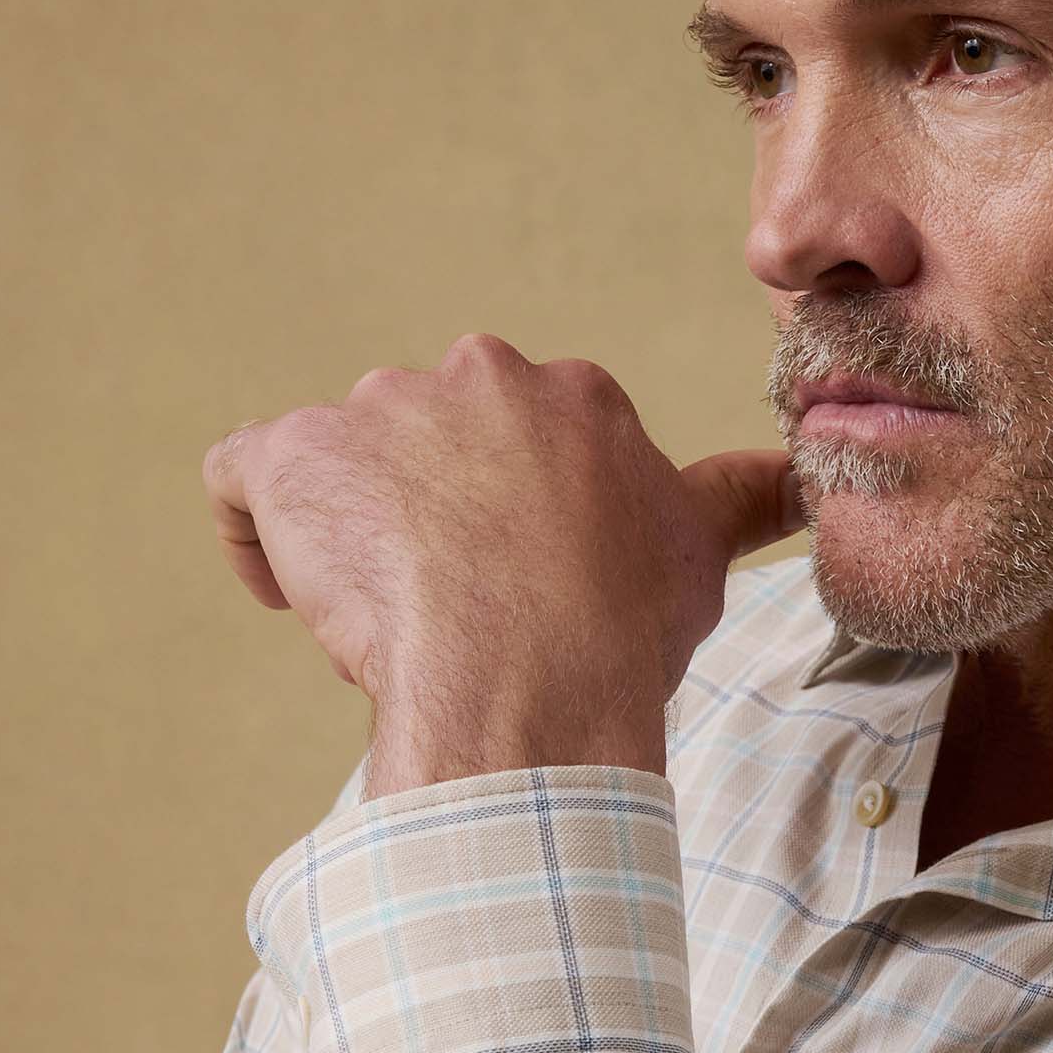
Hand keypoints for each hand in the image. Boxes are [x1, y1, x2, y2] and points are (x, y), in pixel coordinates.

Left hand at [202, 334, 800, 796]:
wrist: (528, 676)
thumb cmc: (618, 627)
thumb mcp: (702, 553)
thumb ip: (744, 499)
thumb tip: (808, 478)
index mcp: (569, 396)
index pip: (525, 442)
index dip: (517, 521)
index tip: (524, 584)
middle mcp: (472, 376)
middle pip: (435, 444)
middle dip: (436, 520)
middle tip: (461, 615)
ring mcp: (375, 410)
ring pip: (347, 468)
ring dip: (358, 539)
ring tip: (389, 630)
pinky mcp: (291, 455)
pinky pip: (244, 478)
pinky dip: (258, 536)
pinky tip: (291, 596)